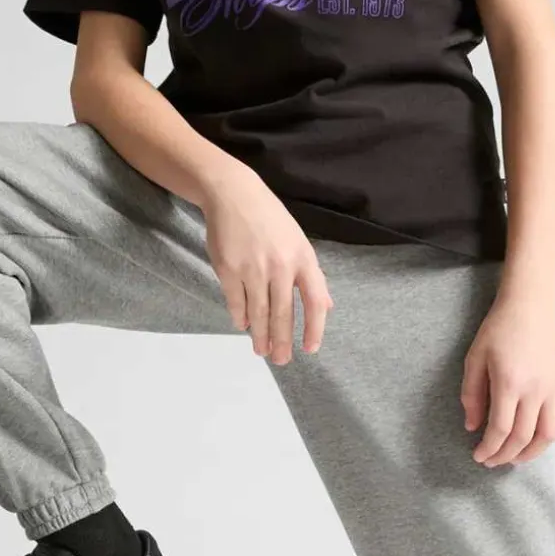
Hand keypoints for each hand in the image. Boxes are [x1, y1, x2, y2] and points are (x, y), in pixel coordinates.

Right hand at [200, 164, 333, 363]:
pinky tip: (243, 326)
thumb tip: (326, 307)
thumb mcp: (299, 242)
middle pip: (283, 313)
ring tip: (262, 352)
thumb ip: (312, 277)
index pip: (314, 302)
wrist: (233, 194)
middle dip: (282, 341)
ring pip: (258, 313)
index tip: (310, 349)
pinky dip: (240, 317)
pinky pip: (236, 301)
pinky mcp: (228, 268)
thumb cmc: (270, 220)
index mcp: (303, 259)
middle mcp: (280, 266)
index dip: (314, 328)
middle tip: (282, 361)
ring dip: (260, 336)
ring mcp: (253, 268)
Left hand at [460, 294, 554, 466]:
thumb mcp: (474, 360)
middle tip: (493, 461)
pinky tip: (538, 437)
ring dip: (532, 453)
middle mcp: (535, 389)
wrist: (531, 306)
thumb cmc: (498, 330)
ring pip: (549, 435)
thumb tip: (473, 427)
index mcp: (509, 383)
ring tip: (516, 457)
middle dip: (505, 456)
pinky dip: (553, 434)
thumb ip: (471, 396)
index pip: (500, 430)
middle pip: (523, 438)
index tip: (479, 456)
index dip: (488, 449)